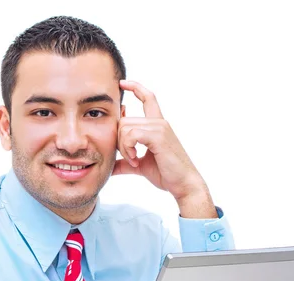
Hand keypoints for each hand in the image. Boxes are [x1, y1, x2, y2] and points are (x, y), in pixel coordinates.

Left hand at [113, 80, 216, 217]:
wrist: (183, 184)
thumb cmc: (166, 174)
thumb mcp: (140, 166)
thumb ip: (125, 162)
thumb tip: (110, 167)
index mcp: (157, 125)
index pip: (148, 98)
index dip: (135, 87)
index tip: (122, 83)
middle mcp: (159, 122)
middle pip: (124, 120)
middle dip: (119, 141)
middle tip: (130, 158)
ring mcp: (159, 127)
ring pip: (125, 128)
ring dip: (124, 147)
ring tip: (134, 160)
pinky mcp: (158, 136)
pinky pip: (131, 134)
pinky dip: (128, 148)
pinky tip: (136, 159)